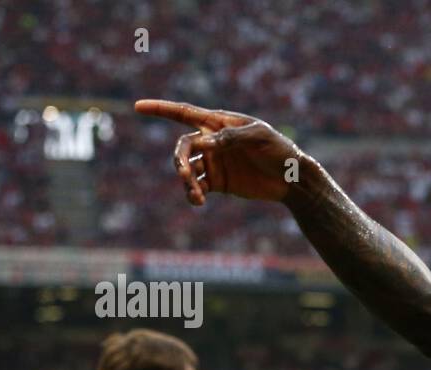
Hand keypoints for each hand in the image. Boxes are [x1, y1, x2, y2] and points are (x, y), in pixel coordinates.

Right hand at [134, 99, 307, 204]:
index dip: (160, 109)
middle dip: (179, 160)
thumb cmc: (279, 150)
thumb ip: (230, 137)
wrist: (292, 178)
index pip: (184, 113)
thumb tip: (203, 142)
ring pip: (186, 169)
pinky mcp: (218, 182)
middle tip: (185, 174)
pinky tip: (198, 201)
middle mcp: (211, 141)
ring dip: (186, 181)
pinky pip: (197, 187)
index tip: (138, 106)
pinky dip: (193, 194)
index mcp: (218, 123)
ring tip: (197, 195)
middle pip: (182, 147)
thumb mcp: (258, 137)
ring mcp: (213, 162)